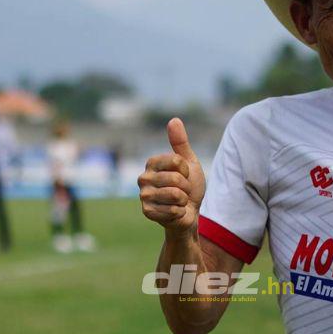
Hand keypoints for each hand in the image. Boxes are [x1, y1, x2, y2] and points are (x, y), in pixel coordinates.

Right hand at [138, 118, 205, 236]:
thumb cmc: (188, 187)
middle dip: (186, 187)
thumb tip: (174, 120)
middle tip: (183, 192)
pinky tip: (174, 212)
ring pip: (175, 194)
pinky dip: (179, 212)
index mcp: (152, 163)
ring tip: (179, 201)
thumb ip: (180, 143)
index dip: (187, 170)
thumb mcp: (189, 163)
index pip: (176, 160)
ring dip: (183, 200)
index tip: (185, 175)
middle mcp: (143, 178)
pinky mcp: (147, 212)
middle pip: (176, 178)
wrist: (188, 213)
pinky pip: (172, 210)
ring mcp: (144, 196)